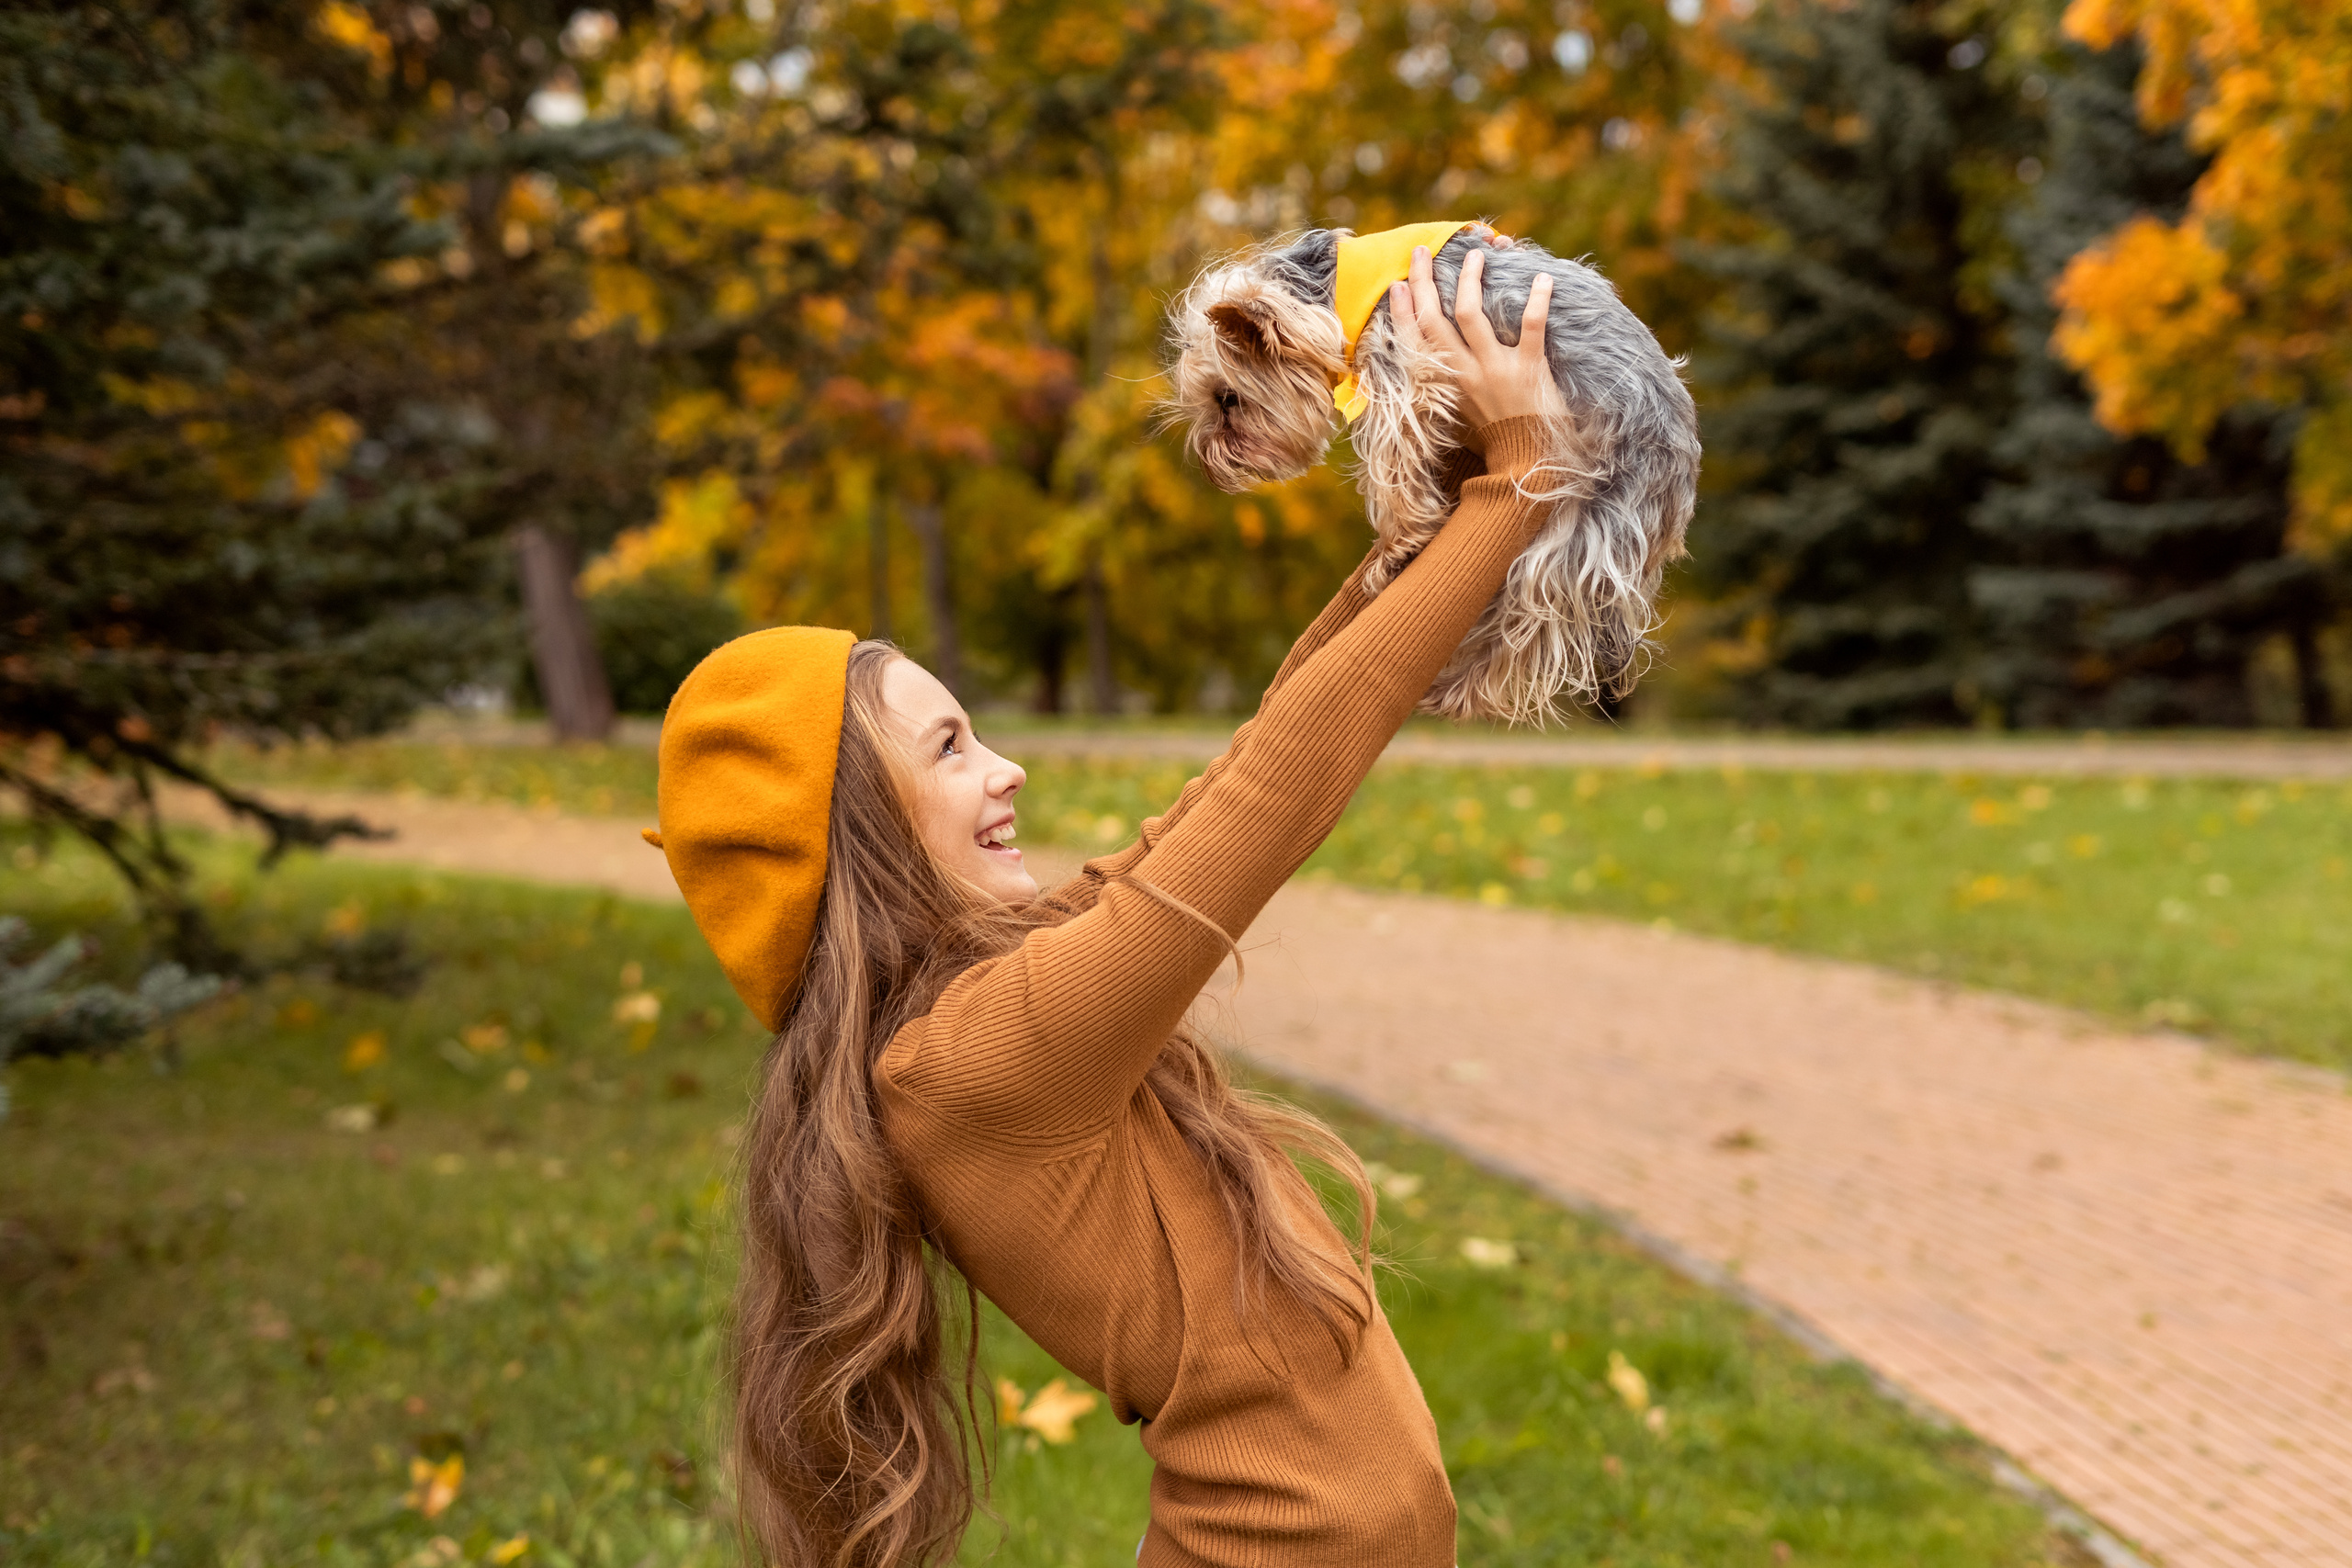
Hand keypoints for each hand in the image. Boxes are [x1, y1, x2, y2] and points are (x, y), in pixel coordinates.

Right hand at [1388, 245, 1566, 449]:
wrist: (1528, 462)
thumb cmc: (1497, 439)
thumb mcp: (1465, 411)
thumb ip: (1454, 382)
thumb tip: (1446, 351)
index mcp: (1447, 384)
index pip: (1416, 341)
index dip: (1403, 311)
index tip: (1396, 285)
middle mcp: (1466, 373)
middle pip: (1436, 318)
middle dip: (1425, 282)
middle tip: (1422, 253)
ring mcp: (1496, 369)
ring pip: (1471, 313)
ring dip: (1470, 279)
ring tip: (1475, 254)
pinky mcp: (1529, 368)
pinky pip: (1531, 326)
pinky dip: (1537, 300)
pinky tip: (1542, 278)